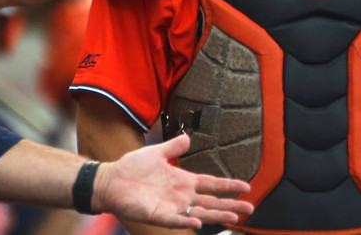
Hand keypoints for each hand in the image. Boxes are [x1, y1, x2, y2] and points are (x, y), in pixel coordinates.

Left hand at [92, 134, 252, 228]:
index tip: (247, 187)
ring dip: (217, 215)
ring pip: (200, 214)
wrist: (111, 180)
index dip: (228, 186)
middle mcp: (181, 196)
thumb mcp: (156, 152)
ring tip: (235, 217)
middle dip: (231, 205)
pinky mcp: (158, 215)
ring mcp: (171, 207)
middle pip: (211, 202)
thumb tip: (188, 138)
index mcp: (183, 181)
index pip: (211, 184)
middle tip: (250, 208)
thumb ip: (173, 146)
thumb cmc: (132, 168)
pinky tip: (201, 223)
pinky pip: (176, 221)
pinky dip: (187, 222)